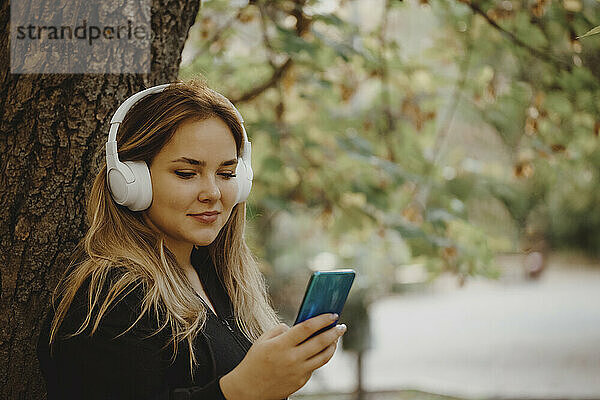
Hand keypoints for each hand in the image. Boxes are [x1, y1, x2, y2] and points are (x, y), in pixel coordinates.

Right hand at [220, 313, 346, 399]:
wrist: (247, 389)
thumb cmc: (254, 362)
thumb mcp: (262, 340)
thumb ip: (280, 330)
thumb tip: (297, 327)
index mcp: (281, 345)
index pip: (307, 328)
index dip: (322, 320)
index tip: (332, 315)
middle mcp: (292, 358)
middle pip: (321, 342)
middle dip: (334, 333)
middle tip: (341, 326)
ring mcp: (298, 372)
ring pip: (323, 357)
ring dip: (332, 346)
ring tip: (335, 340)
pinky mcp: (300, 382)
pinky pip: (314, 367)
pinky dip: (318, 358)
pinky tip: (318, 352)